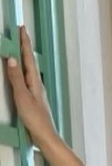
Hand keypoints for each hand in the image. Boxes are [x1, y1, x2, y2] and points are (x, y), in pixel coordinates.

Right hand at [5, 25, 57, 146]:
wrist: (45, 136)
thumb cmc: (35, 118)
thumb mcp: (22, 96)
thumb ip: (16, 78)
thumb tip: (12, 59)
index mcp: (35, 81)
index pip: (28, 58)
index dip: (24, 43)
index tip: (22, 28)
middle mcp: (37, 84)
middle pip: (29, 61)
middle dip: (24, 47)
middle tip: (21, 33)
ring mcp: (36, 91)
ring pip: (29, 70)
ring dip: (24, 58)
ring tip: (19, 48)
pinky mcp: (34, 99)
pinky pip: (26, 79)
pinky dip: (22, 71)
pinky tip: (21, 73)